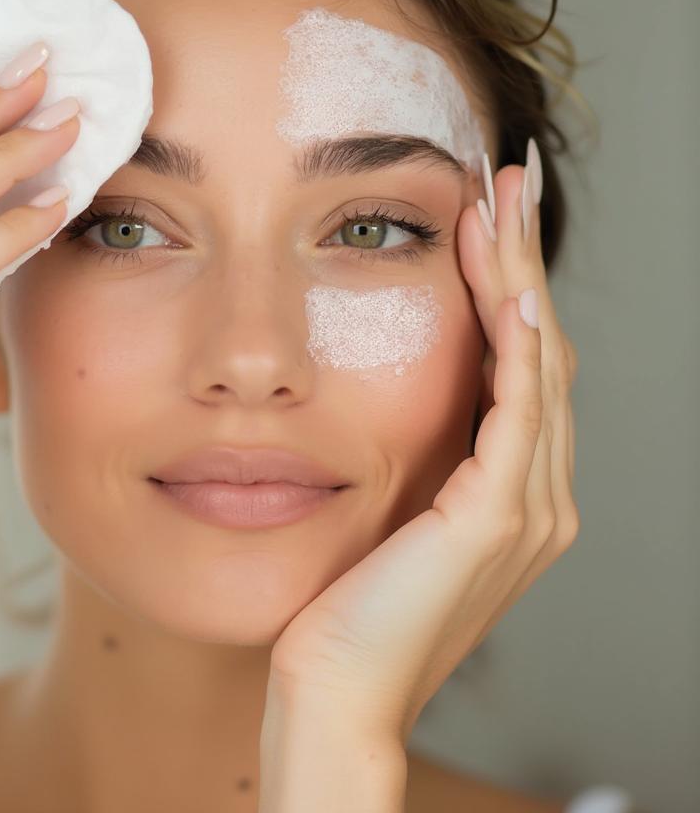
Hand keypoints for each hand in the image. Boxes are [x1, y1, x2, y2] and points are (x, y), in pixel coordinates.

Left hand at [267, 143, 579, 742]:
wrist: (333, 691)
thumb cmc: (343, 602)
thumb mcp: (383, 507)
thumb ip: (409, 454)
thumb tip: (387, 388)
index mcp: (509, 489)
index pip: (519, 361)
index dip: (508, 280)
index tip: (487, 212)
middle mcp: (536, 493)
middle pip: (539, 346)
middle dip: (524, 258)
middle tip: (509, 180)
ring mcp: (526, 508)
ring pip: (536, 364)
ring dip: (520, 278)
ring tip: (503, 203)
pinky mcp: (495, 520)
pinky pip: (517, 414)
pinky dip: (516, 347)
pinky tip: (507, 288)